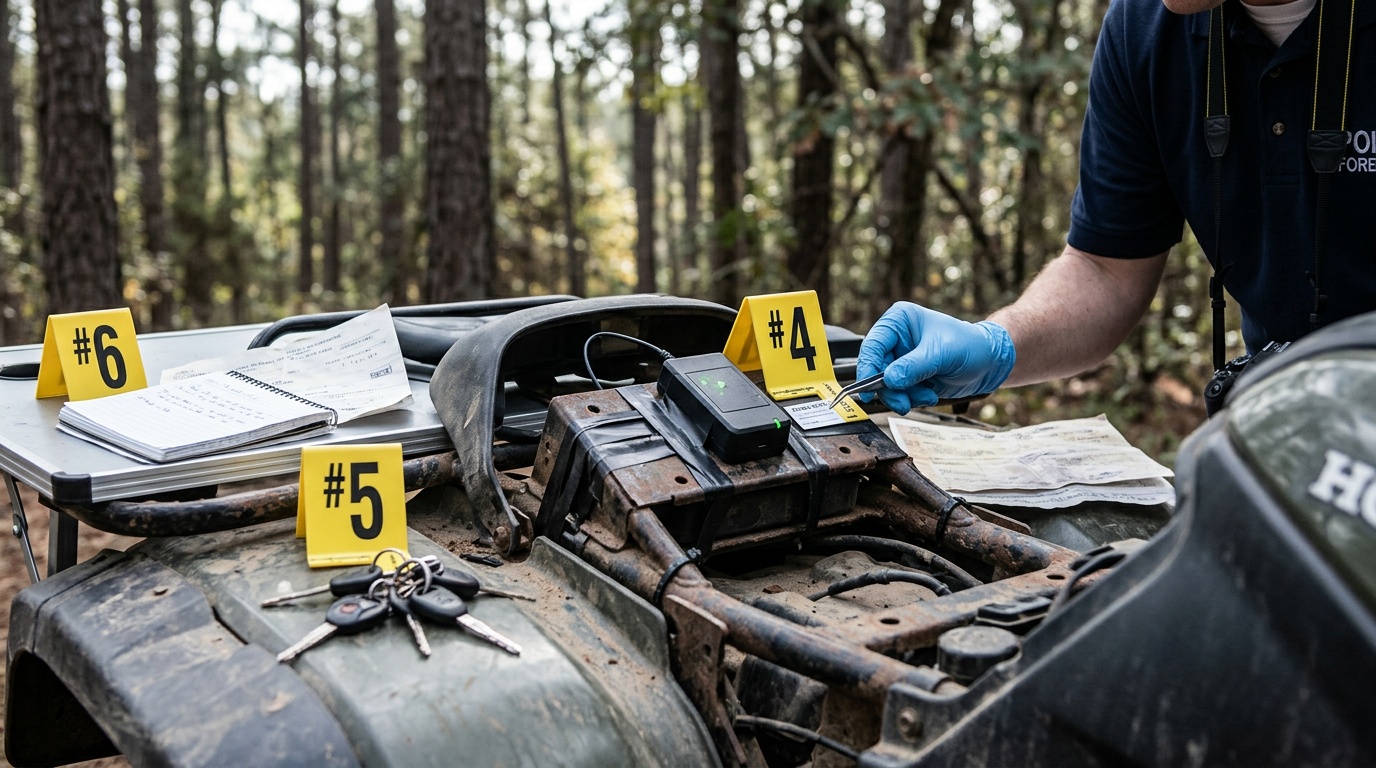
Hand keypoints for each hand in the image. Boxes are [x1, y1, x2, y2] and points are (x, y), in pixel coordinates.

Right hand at [855, 302, 1015, 413]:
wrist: (989, 363)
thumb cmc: (970, 346)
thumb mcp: (942, 354)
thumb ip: (913, 367)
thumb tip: (889, 380)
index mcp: (899, 320)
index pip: (873, 345)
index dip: (868, 368)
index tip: (870, 389)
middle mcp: (896, 339)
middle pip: (875, 368)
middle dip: (891, 389)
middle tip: (903, 402)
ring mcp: (900, 359)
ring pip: (885, 385)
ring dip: (904, 396)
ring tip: (926, 395)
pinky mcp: (907, 376)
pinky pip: (897, 393)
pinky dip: (911, 399)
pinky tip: (928, 394)